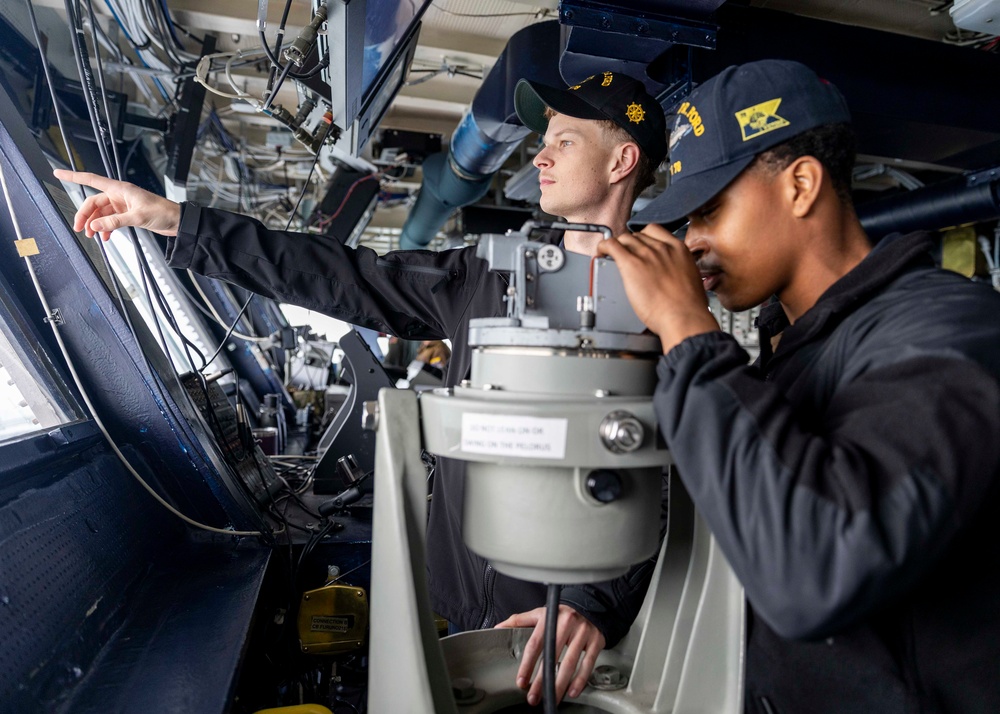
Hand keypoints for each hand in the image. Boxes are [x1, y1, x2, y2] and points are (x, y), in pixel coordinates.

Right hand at [52, 169, 181, 239]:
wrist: (177, 221)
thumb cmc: (162, 212)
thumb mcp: (137, 217)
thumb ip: (115, 221)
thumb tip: (95, 225)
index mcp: (120, 189)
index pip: (91, 179)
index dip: (73, 176)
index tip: (58, 173)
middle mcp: (119, 195)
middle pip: (94, 202)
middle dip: (85, 215)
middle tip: (80, 229)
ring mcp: (123, 205)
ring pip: (101, 213)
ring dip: (95, 224)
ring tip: (92, 236)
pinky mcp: (128, 214)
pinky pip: (111, 220)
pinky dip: (106, 228)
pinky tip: (105, 237)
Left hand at [495, 605, 604, 705]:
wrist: (590, 605)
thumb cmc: (562, 613)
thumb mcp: (540, 613)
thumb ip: (519, 620)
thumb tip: (498, 627)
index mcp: (550, 618)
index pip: (535, 644)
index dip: (527, 664)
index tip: (521, 681)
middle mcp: (566, 624)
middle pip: (551, 657)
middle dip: (541, 680)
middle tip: (534, 696)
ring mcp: (582, 633)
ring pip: (569, 663)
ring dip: (559, 685)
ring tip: (551, 698)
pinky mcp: (596, 641)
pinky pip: (588, 664)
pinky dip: (580, 680)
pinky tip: (572, 691)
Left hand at [596, 223, 719, 352]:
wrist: (683, 316)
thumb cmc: (688, 306)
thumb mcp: (691, 278)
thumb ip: (678, 270)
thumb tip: (671, 275)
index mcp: (678, 249)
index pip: (654, 231)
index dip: (643, 237)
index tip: (639, 244)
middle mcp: (661, 248)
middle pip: (637, 235)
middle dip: (629, 244)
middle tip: (625, 255)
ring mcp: (646, 254)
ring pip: (625, 239)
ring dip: (617, 245)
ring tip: (611, 255)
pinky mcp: (631, 264)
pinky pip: (612, 246)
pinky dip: (604, 246)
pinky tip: (602, 251)